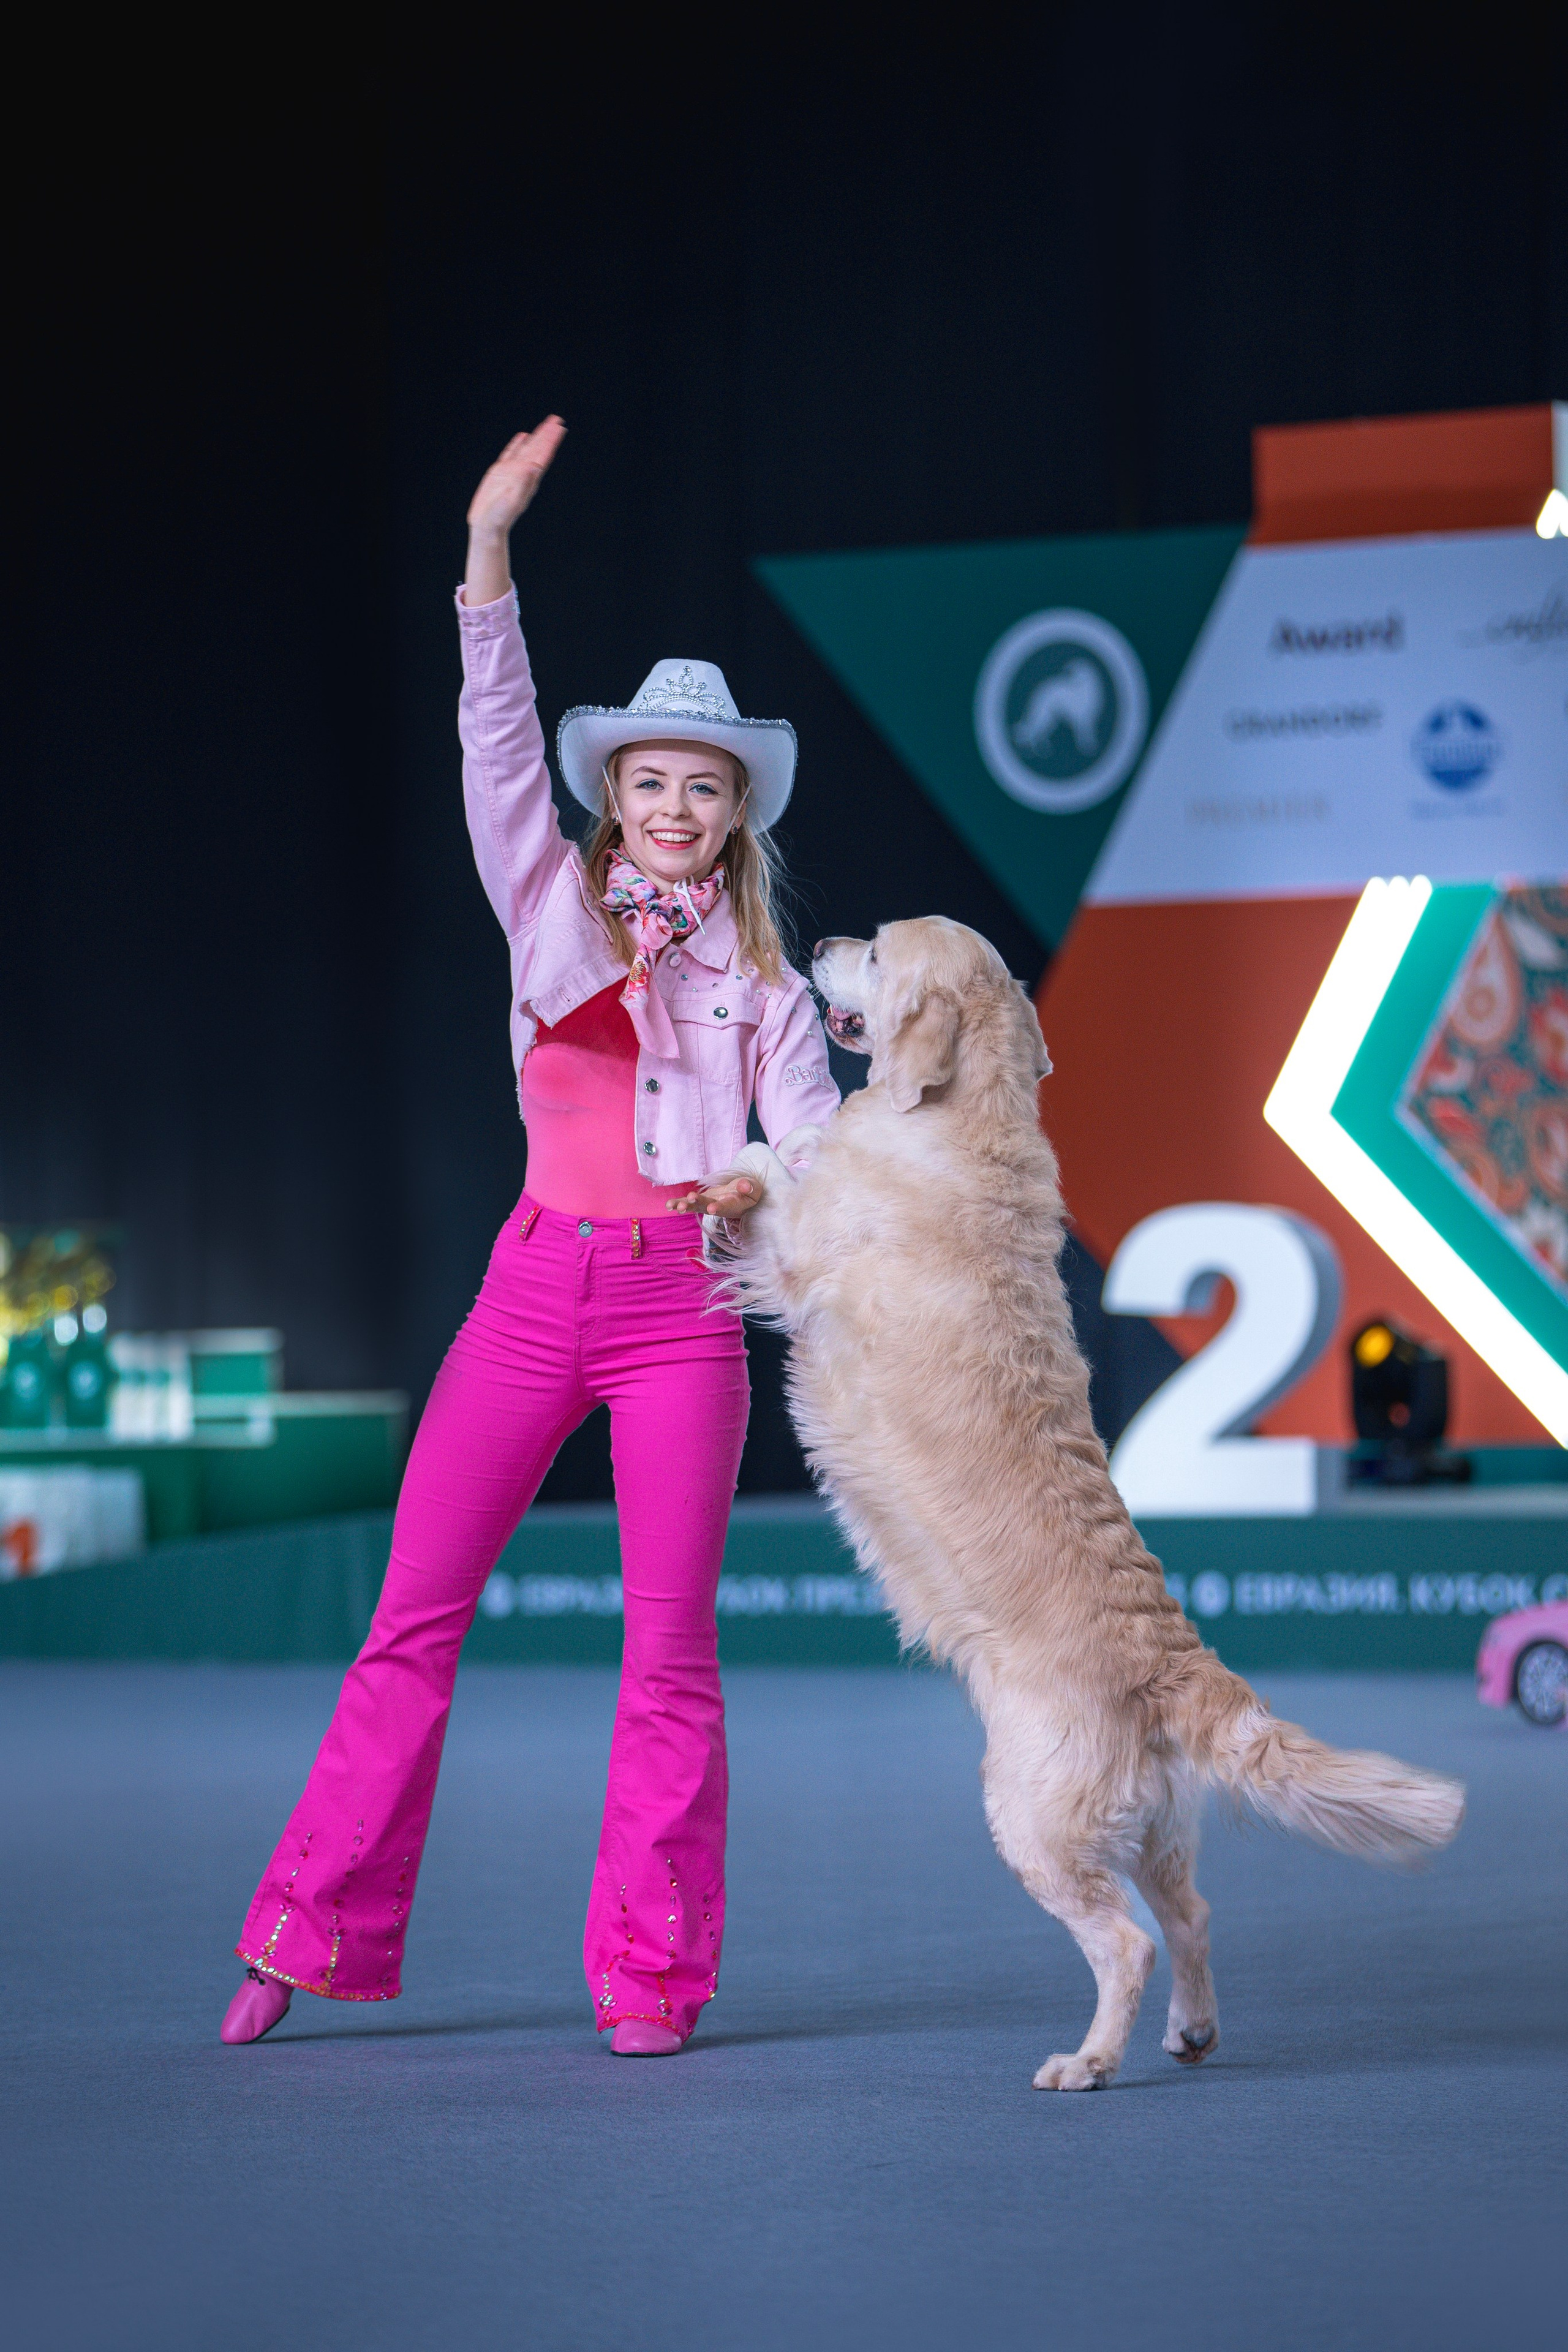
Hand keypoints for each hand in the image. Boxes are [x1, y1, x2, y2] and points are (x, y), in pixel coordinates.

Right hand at [467, 417, 565, 533]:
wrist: (487, 526)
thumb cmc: (499, 517)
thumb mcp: (511, 501)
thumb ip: (523, 484)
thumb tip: (534, 466)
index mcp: (528, 478)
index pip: (542, 455)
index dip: (551, 441)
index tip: (560, 427)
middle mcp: (523, 473)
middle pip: (538, 449)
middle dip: (547, 434)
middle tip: (557, 420)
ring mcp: (512, 471)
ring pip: (527, 448)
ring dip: (537, 436)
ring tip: (546, 424)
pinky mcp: (500, 472)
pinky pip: (511, 453)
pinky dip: (517, 443)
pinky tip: (523, 435)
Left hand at [666, 1175, 760, 1217]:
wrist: (740, 1195)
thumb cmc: (748, 1192)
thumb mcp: (753, 1188)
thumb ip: (750, 1187)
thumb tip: (744, 1185)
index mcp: (734, 1205)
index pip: (727, 1206)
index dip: (720, 1207)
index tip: (712, 1208)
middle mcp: (719, 1207)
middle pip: (708, 1206)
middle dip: (699, 1203)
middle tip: (690, 1200)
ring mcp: (707, 1205)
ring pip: (695, 1207)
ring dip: (685, 1206)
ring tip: (676, 1206)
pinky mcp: (700, 1201)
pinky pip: (688, 1203)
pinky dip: (678, 1203)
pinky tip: (668, 1205)